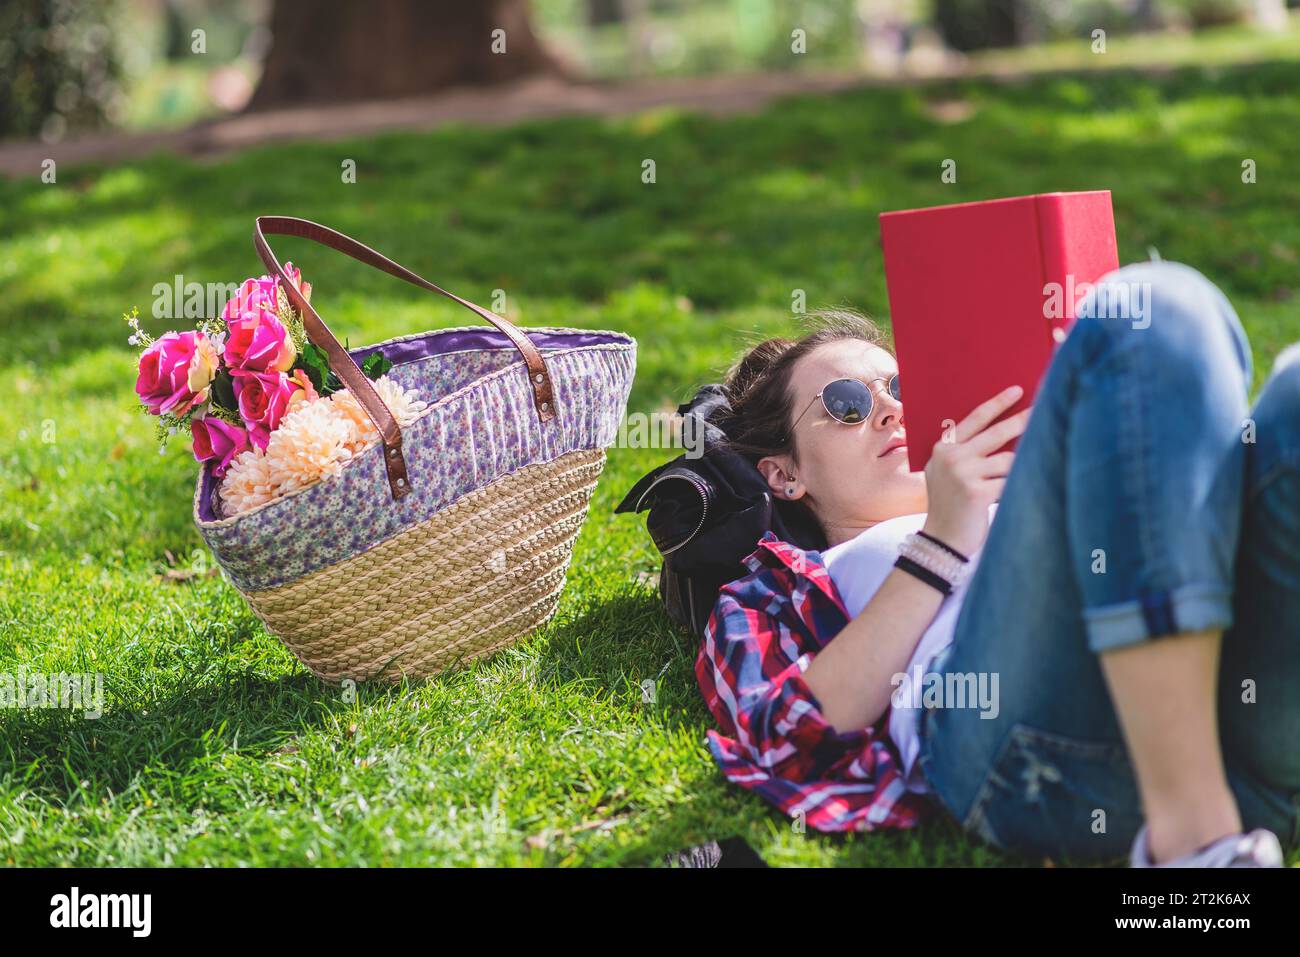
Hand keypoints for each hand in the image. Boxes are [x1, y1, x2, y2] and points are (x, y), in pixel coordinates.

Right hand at [921, 384, 1029, 555]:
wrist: (942, 540)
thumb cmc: (952, 505)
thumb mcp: (949, 473)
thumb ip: (967, 452)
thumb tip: (1009, 429)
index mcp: (943, 448)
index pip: (975, 419)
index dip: (997, 404)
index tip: (1017, 391)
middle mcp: (951, 457)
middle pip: (997, 433)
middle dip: (1023, 421)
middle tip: (1044, 410)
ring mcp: (962, 474)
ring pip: (1009, 460)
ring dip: (1017, 470)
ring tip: (1009, 485)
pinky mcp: (976, 492)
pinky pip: (1010, 481)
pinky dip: (1018, 487)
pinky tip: (1017, 495)